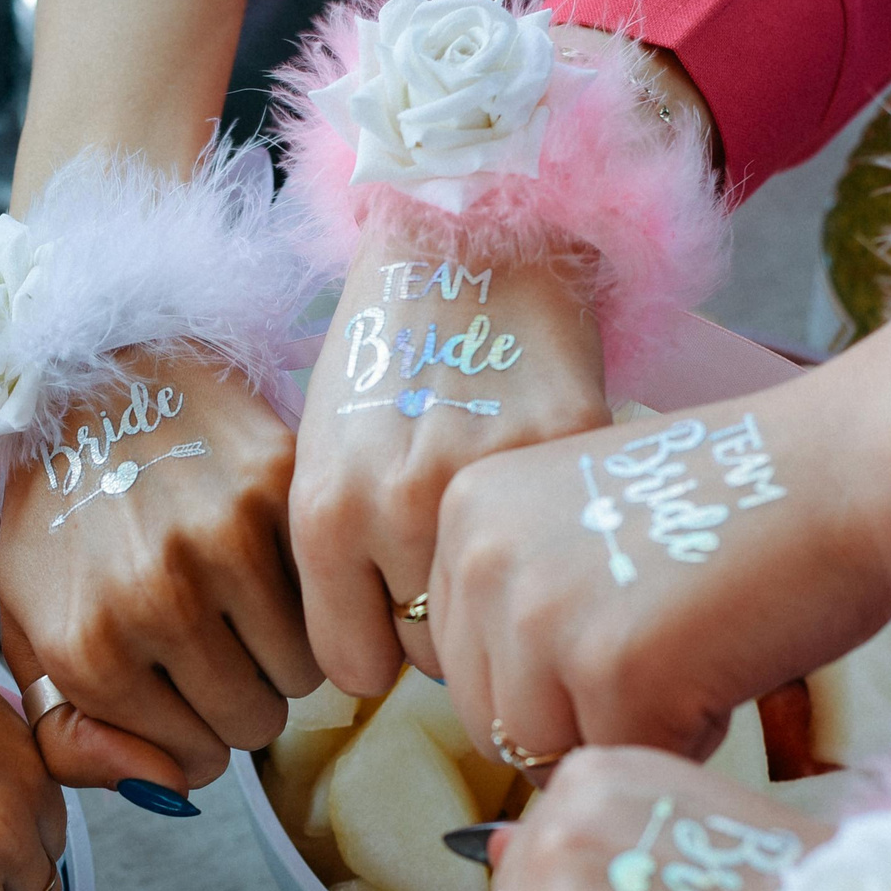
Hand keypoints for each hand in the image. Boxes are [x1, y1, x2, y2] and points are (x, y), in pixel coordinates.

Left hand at [0, 346, 318, 792]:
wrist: (84, 386)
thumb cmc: (60, 527)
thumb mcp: (32, 640)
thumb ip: (74, 742)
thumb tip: (169, 786)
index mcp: (88, 649)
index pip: (200, 761)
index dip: (196, 732)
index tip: (179, 686)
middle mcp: (156, 598)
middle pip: (259, 722)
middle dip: (240, 694)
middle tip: (213, 638)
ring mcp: (222, 538)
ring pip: (308, 667)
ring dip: (283, 649)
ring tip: (241, 601)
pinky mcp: (277, 484)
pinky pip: (331, 593)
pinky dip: (313, 591)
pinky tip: (269, 558)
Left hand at [292, 240, 609, 691]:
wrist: (466, 224)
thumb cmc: (386, 342)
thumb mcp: (324, 451)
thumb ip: (338, 554)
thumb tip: (368, 646)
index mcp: (327, 513)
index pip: (353, 667)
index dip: (377, 646)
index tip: (394, 616)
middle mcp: (398, 509)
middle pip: (432, 655)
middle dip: (442, 624)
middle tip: (454, 564)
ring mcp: (487, 484)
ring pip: (506, 623)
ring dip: (505, 597)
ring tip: (499, 536)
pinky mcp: (566, 452)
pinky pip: (566, 551)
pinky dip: (562, 541)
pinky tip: (548, 499)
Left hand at [429, 305, 890, 766]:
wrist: (855, 467)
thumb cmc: (740, 501)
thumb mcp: (582, 527)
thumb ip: (521, 597)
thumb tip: (495, 720)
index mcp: (465, 512)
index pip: (462, 660)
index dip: (548, 674)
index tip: (623, 621)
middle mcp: (482, 557)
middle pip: (491, 718)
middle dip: (579, 716)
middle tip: (671, 643)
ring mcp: (541, 615)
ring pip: (545, 753)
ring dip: (627, 732)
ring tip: (695, 653)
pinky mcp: (613, 671)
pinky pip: (623, 760)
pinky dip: (686, 738)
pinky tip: (726, 667)